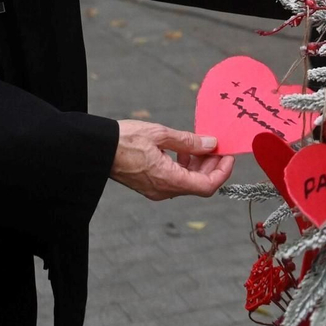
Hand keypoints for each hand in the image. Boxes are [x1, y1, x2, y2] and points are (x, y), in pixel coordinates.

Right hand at [110, 121, 233, 200]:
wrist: (97, 149)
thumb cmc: (125, 140)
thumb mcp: (161, 134)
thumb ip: (189, 141)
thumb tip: (211, 144)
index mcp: (169, 180)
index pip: (207, 186)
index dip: (222, 172)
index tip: (228, 156)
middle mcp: (164, 190)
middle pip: (199, 185)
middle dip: (211, 166)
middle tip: (217, 147)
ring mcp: (156, 190)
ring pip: (187, 182)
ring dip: (198, 165)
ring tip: (199, 145)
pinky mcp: (149, 185)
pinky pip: (174, 180)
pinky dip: (184, 167)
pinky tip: (182, 150)